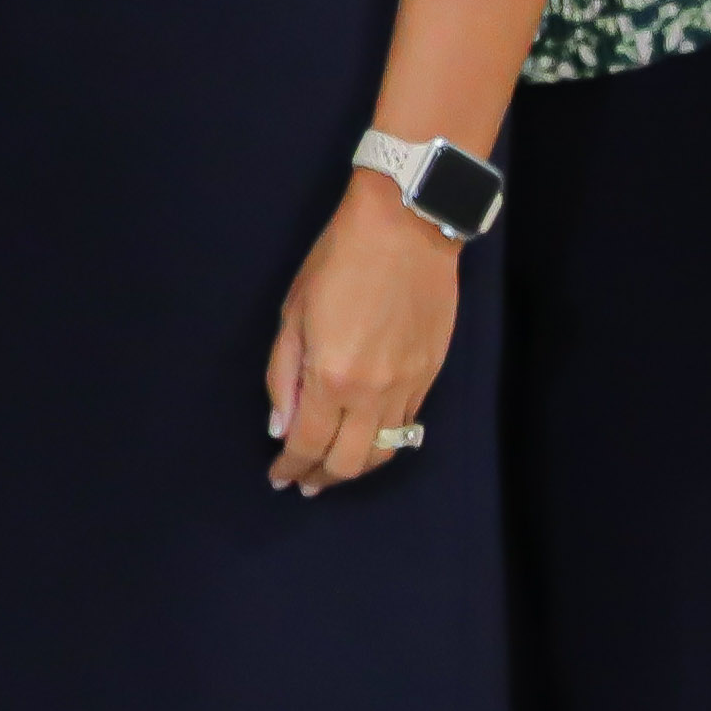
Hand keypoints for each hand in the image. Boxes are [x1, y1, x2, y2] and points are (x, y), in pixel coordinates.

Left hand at [266, 177, 460, 493]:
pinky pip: (407, 426)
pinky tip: (367, 437)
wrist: (406, 228)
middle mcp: (373, 393)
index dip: (291, 467)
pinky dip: (384, 442)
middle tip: (305, 482)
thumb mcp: (293, 314)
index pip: (308, 444)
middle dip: (322, 478)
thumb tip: (280, 426)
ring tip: (334, 469)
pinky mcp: (431, 376)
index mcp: (331, 378)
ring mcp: (408, 387)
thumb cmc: (338, 261)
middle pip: (349, 462)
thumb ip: (282, 376)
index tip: (279, 478)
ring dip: (355, 467)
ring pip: (385, 452)